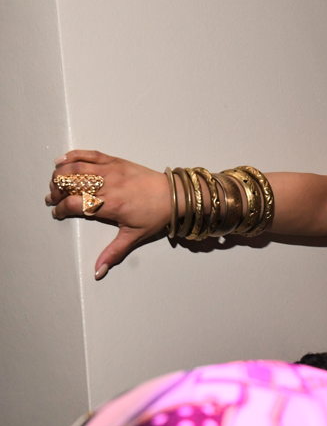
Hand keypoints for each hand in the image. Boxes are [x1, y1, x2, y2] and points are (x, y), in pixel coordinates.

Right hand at [46, 150, 171, 278]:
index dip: (61, 209)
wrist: (175, 194)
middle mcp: (108, 185)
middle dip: (56, 190)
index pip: (74, 204)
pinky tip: (64, 161)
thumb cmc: (156, 214)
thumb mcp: (134, 236)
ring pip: (76, 167)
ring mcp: (111, 170)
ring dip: (60, 174)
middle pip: (70, 182)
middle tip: (53, 198)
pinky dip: (74, 155)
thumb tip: (98, 271)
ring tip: (56, 182)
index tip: (58, 213)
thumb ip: (113, 253)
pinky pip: (90, 154)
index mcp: (111, 205)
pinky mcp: (116, 161)